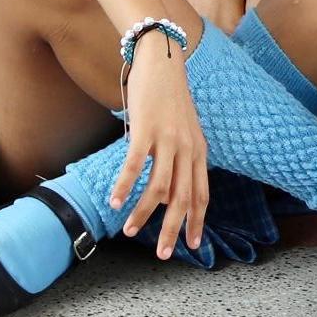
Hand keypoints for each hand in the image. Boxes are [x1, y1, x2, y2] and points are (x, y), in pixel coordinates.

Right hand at [115, 28, 209, 257]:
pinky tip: (114, 201)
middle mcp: (188, 148)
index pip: (202, 194)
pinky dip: (124, 186)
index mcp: (199, 151)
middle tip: (163, 255)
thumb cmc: (170, 98)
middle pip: (183, 198)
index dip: (196, 221)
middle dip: (173, 230)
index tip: (191, 245)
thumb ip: (181, 157)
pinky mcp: (147, 130)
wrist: (164, 61)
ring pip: (159, 188)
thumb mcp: (184, 130)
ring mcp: (168, 140)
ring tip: (129, 231)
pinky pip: (135, 165)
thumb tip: (169, 190)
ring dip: (143, 214)